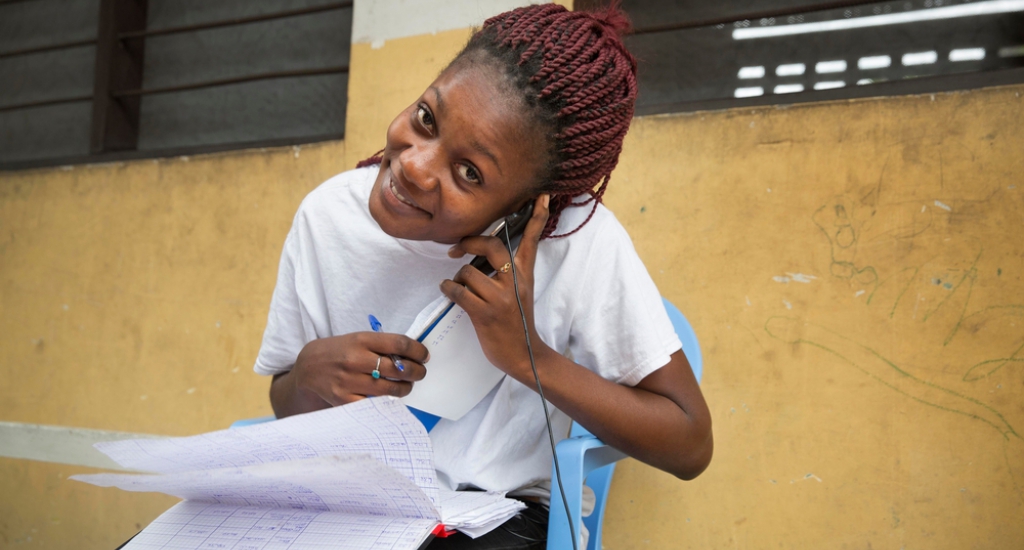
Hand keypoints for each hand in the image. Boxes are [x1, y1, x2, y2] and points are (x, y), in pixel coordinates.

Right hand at [291, 331, 428, 405]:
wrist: (309, 367)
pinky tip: (390, 397)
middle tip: (420, 373)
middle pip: (398, 368)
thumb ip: (382, 346)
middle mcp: (356, 359)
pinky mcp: (344, 399)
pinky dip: (386, 401)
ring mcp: (349, 381)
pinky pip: (374, 404)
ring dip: (405, 388)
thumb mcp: (358, 339)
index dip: (418, 351)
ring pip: (390, 389)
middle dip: (416, 372)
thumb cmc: (339, 351)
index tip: (424, 356)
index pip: (399, 344)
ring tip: (407, 385)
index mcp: (362, 340)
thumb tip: (412, 355)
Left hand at [440, 194, 550, 376]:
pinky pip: (458, 291)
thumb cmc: (516, 322)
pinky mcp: (485, 312)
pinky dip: (449, 289)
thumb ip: (507, 272)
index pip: (532, 239)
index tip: (543, 195)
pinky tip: (450, 292)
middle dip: (469, 243)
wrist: (523, 355)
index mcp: (525, 274)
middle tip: (456, 249)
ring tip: (458, 288)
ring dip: (456, 279)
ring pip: (467, 271)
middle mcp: (515, 282)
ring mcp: (500, 297)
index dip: (537, 216)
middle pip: (491, 246)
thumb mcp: (520, 293)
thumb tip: (481, 253)